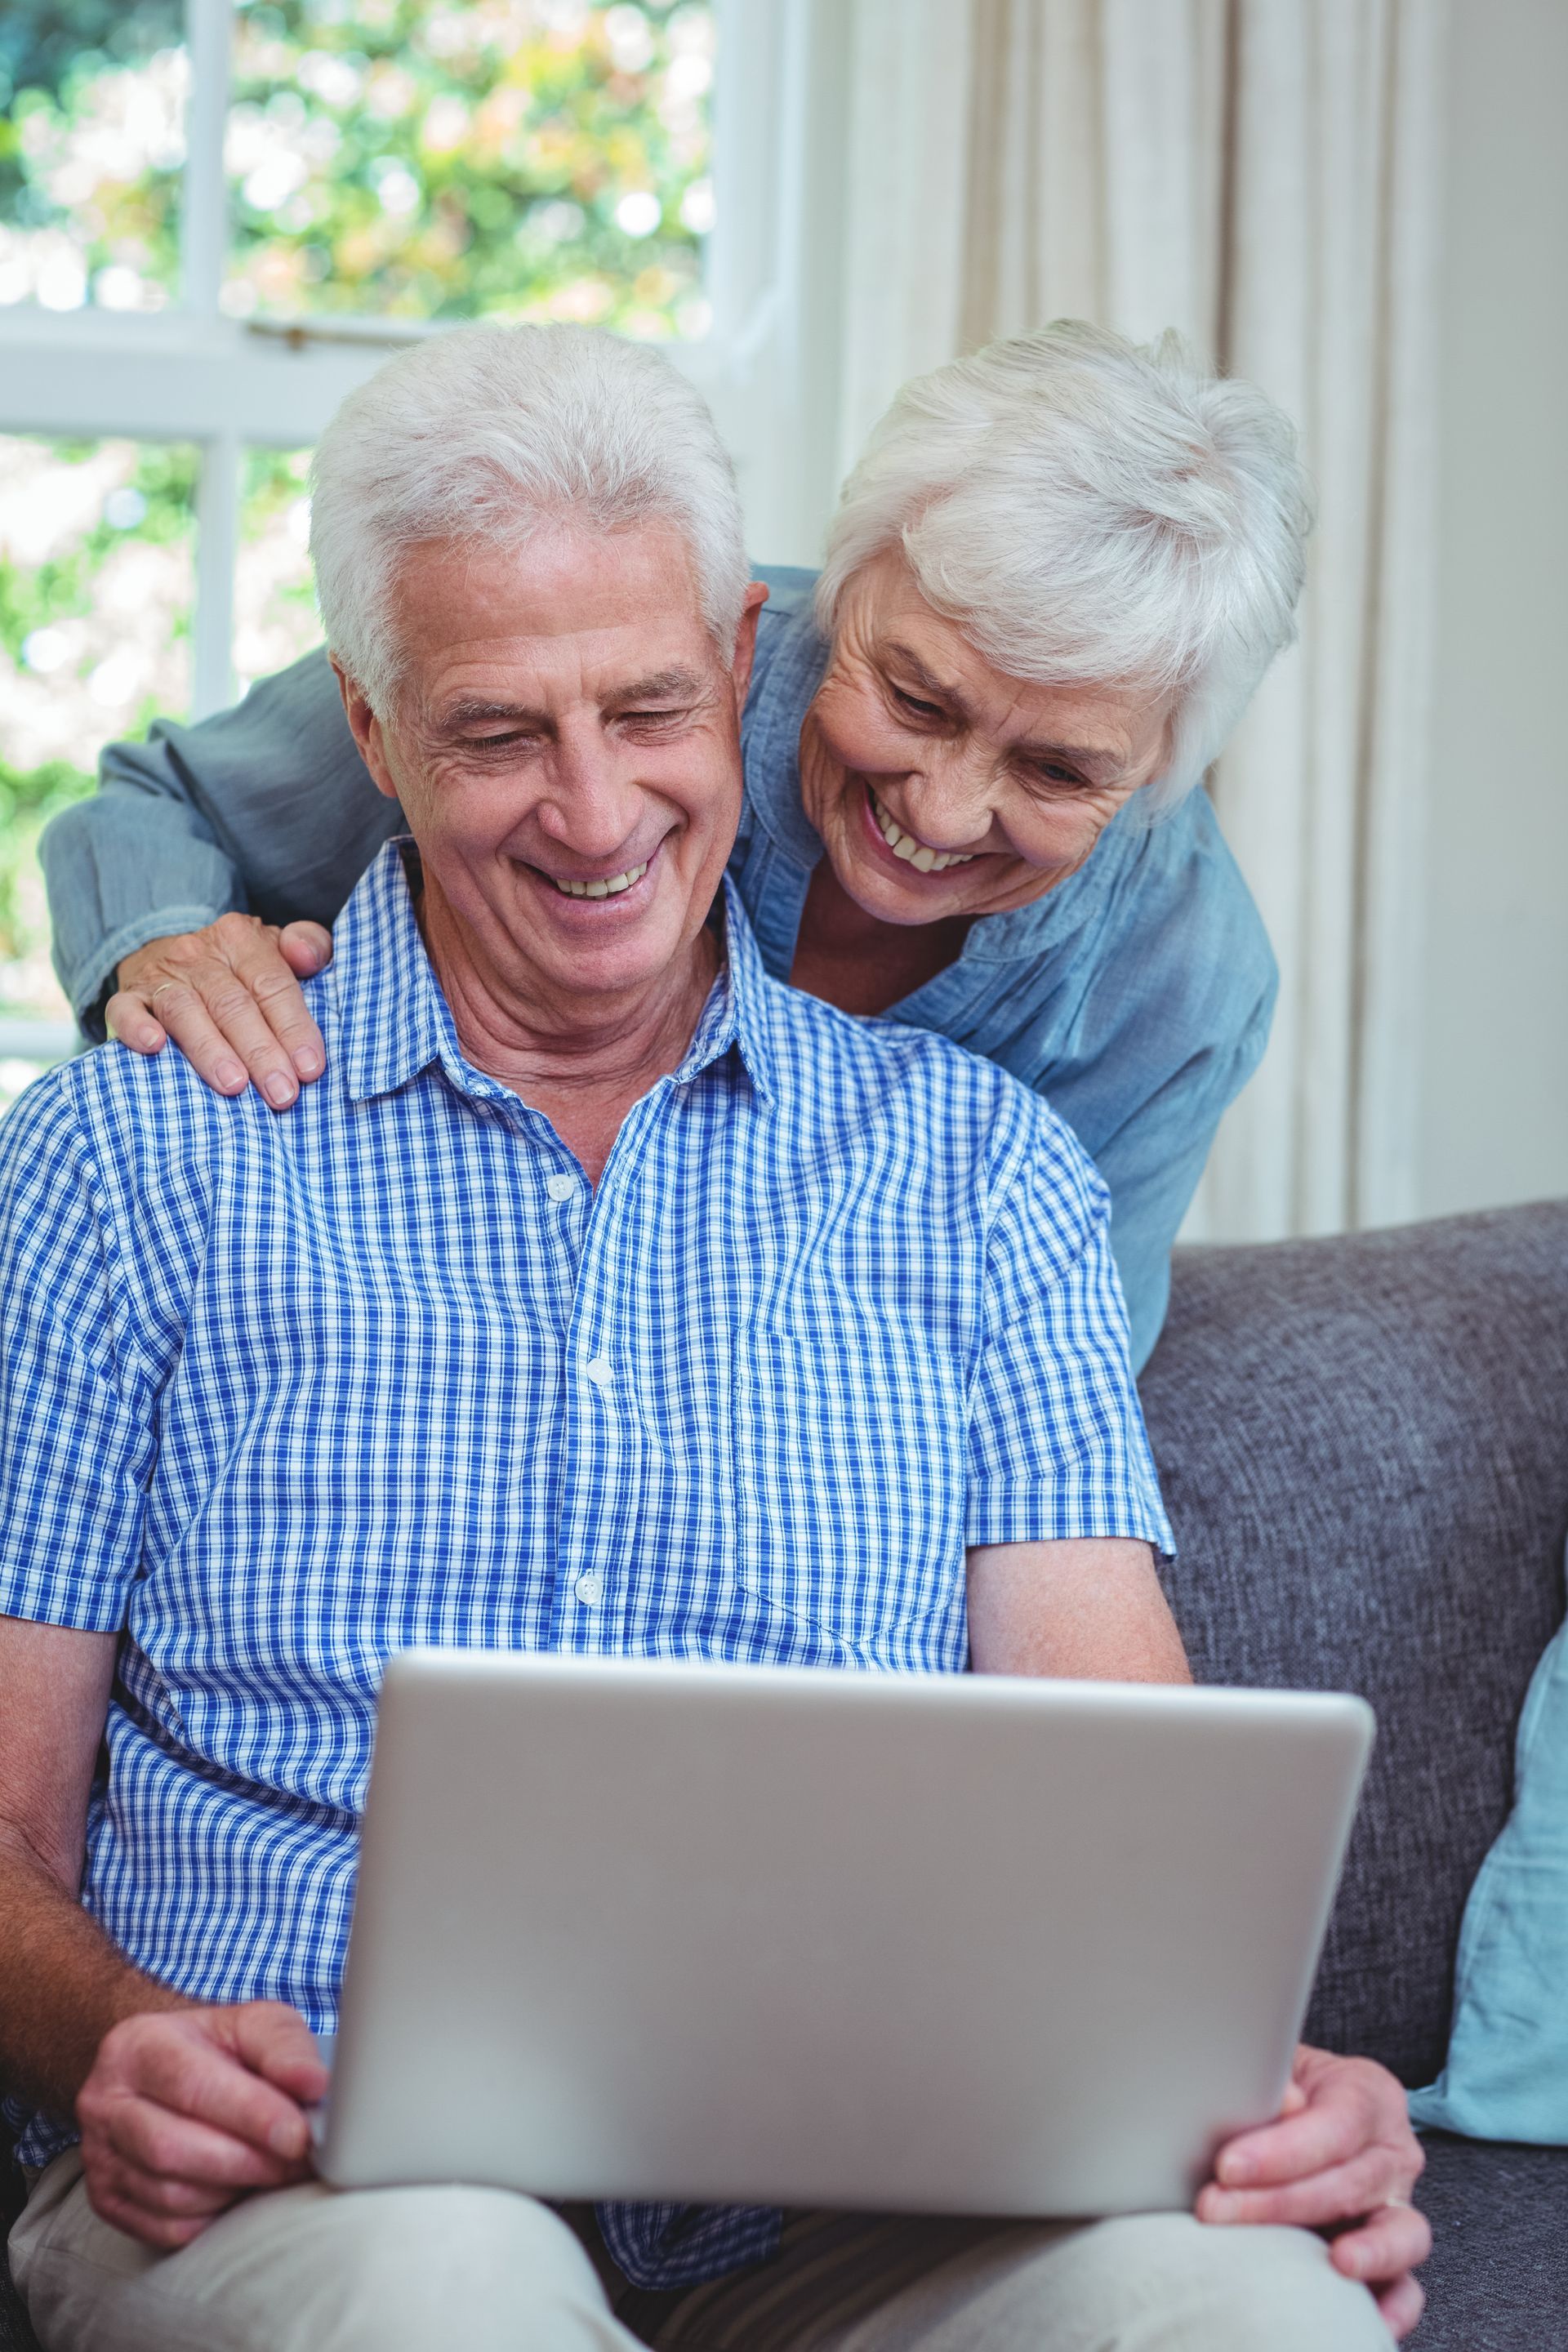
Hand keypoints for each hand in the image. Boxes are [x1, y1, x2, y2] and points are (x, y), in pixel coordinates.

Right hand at [75, 2001, 328, 2248]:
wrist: (165, 2071)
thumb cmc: (215, 2048)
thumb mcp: (252, 2025)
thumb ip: (284, 2047)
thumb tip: (312, 2084)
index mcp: (138, 2046)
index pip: (192, 2085)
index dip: (250, 2114)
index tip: (299, 2135)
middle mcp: (105, 2102)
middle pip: (172, 2147)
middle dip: (247, 2161)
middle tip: (300, 2162)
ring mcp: (99, 2156)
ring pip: (169, 2194)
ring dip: (234, 2192)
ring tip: (276, 2173)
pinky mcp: (107, 2200)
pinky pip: (164, 2228)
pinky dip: (212, 2219)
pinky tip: (240, 2194)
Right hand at [107, 915, 332, 1109]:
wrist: (163, 951)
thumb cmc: (236, 969)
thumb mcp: (276, 949)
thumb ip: (308, 947)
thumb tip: (307, 955)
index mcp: (241, 940)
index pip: (272, 984)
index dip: (294, 1027)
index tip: (310, 1069)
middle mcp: (198, 954)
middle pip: (233, 1004)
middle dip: (260, 1051)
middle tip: (281, 1092)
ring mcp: (160, 976)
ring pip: (185, 1010)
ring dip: (210, 1050)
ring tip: (234, 1086)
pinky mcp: (127, 996)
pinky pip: (125, 1009)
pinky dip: (136, 1027)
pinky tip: (153, 1046)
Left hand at [1196, 2044, 1429, 2338]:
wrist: (1303, 2108)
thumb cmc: (1281, 2087)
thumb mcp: (1278, 2066)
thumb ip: (1278, 2081)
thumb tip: (1286, 2101)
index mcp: (1369, 2095)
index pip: (1337, 2124)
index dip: (1283, 2150)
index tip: (1227, 2166)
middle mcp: (1393, 2151)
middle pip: (1351, 2183)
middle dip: (1278, 2203)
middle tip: (1216, 2208)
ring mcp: (1398, 2206)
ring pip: (1400, 2234)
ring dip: (1364, 2253)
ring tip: (1334, 2263)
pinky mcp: (1394, 2256)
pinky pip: (1407, 2288)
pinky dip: (1394, 2307)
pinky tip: (1371, 2322)